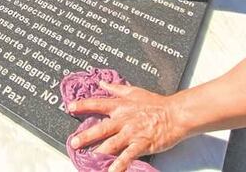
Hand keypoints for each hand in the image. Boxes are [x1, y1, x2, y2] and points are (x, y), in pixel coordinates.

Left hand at [68, 83, 187, 171]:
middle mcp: (123, 120)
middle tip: (74, 142)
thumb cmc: (157, 103)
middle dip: (86, 136)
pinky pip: (127, 156)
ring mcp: (132, 133)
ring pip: (111, 144)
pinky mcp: (141, 144)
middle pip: (101, 128)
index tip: (70, 107)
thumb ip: (116, 88)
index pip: (98, 104)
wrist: (175, 114)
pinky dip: (118, 165)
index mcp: (121, 106)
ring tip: (88, 159)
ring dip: (99, 152)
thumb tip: (102, 82)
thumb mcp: (134, 91)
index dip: (83, 105)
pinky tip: (110, 171)